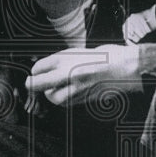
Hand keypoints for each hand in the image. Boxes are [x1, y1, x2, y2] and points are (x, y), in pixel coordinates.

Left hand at [25, 44, 141, 104]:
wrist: (124, 66)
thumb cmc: (100, 57)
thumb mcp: (74, 53)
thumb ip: (55, 62)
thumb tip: (37, 72)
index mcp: (67, 61)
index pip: (38, 71)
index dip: (33, 74)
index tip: (32, 76)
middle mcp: (70, 75)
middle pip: (41, 86)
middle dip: (36, 86)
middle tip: (34, 84)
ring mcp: (78, 89)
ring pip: (55, 99)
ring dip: (52, 94)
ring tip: (57, 87)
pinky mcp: (85, 99)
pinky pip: (68, 103)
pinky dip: (65, 99)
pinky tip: (71, 90)